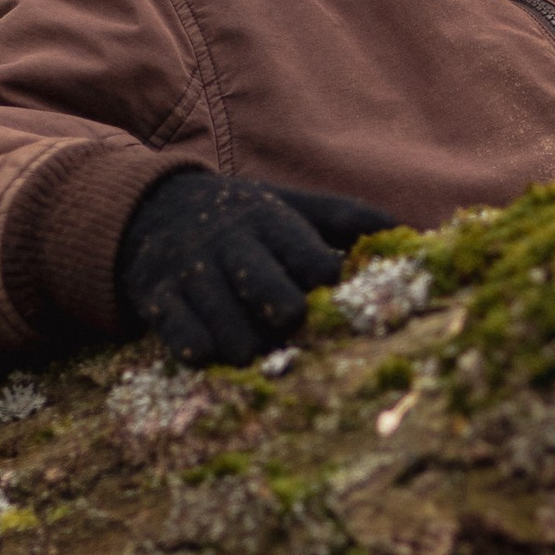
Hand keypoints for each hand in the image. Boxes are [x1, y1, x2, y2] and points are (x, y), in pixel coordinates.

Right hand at [117, 172, 391, 366]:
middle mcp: (231, 244)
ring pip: (231, 330)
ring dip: (248, 347)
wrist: (149, 208)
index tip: (331, 297)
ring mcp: (191, 272)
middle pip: (275, 298)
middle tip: (289, 326)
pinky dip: (200, 349)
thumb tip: (405, 228)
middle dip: (288, 320)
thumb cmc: (240, 217)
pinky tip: (211, 349)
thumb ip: (346, 217)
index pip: (314, 263)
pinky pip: (182, 336)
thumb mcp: (290, 205)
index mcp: (270, 222)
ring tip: (253, 347)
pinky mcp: (157, 297)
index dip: (327, 287)